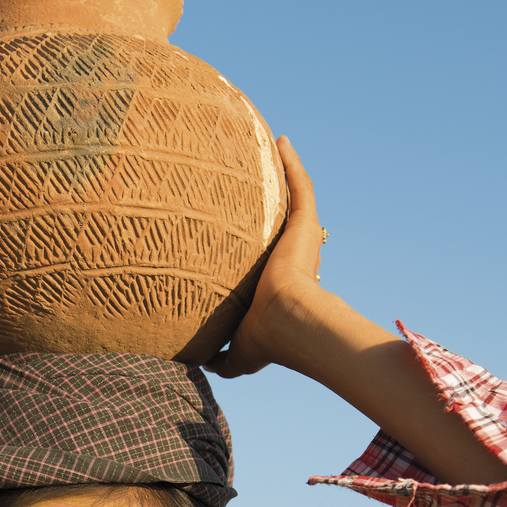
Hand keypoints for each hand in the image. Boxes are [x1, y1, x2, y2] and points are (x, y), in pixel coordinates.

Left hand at [206, 136, 328, 379]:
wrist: (286, 320)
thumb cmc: (263, 338)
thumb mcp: (236, 354)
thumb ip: (220, 358)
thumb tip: (200, 365)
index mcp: (277, 282)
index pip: (265, 259)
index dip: (253, 249)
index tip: (233, 235)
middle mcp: (291, 256)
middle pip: (279, 222)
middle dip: (269, 203)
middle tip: (246, 181)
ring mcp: (300, 237)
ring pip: (292, 198)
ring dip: (284, 172)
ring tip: (268, 147)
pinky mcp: (306, 223)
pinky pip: (300, 185)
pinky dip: (293, 162)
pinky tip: (281, 140)